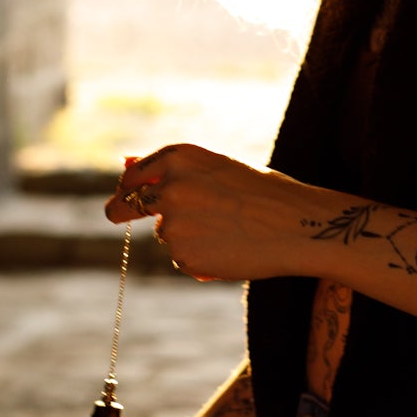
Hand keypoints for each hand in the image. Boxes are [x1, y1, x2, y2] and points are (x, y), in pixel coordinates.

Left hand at [107, 144, 320, 282]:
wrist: (299, 226)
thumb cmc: (267, 193)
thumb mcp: (218, 169)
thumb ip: (173, 170)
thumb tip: (126, 164)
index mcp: (180, 157)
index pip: (133, 175)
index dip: (127, 188)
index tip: (124, 196)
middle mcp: (169, 187)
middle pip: (128, 205)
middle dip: (120, 212)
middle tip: (116, 216)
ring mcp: (174, 223)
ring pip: (166, 235)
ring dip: (186, 238)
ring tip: (230, 233)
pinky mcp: (183, 255)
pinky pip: (183, 260)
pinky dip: (200, 259)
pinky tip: (231, 250)